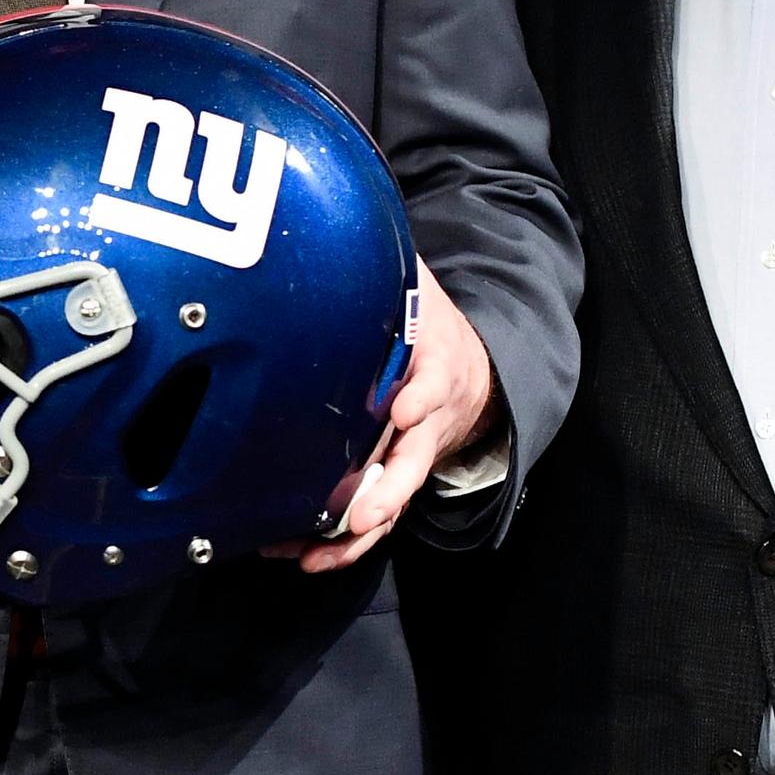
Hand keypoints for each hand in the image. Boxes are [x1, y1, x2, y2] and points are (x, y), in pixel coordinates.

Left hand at [281, 258, 496, 573]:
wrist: (475, 372)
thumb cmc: (432, 329)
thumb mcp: (418, 288)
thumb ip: (386, 267)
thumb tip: (340, 221)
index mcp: (436, 368)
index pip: (434, 381)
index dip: (422, 397)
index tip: (405, 408)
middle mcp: (428, 421)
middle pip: (413, 461)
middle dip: (388, 491)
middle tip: (364, 513)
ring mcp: (412, 456)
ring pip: (390, 502)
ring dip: (356, 531)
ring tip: (317, 552)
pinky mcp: (392, 479)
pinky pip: (371, 517)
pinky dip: (340, 541)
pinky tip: (299, 553)